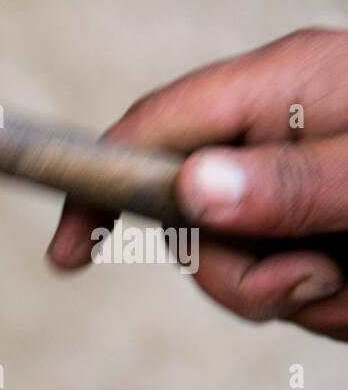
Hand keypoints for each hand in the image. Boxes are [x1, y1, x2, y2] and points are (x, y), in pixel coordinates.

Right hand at [48, 27, 347, 339]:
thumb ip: (287, 184)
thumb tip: (191, 192)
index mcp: (279, 87)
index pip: (149, 131)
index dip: (96, 191)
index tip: (67, 255)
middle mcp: (278, 131)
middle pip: (191, 220)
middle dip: (238, 274)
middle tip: (315, 280)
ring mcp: (296, 181)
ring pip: (238, 263)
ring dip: (290, 294)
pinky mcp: (318, 223)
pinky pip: (286, 281)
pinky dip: (325, 303)